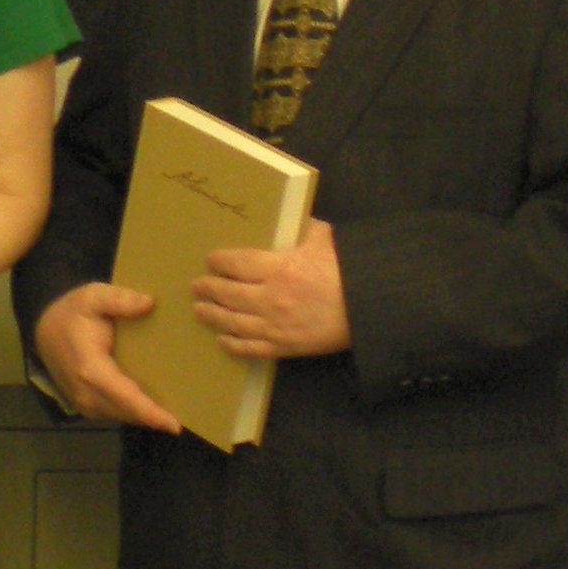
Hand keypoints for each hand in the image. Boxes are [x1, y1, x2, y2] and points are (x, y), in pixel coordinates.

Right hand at [33, 282, 181, 432]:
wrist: (44, 329)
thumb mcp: (93, 296)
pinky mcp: (87, 406)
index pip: (125, 397)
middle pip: (128, 412)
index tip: (174, 425)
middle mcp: (86, 393)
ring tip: (175, 412)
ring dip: (146, 416)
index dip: (150, 412)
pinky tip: (154, 407)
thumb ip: (120, 298)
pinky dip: (135, 412)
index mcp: (90, 369)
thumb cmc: (72, 312)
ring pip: (123, 415)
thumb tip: (149, 303)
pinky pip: (116, 412)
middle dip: (155, 418)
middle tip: (189, 417)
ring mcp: (84, 403)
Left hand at [193, 218, 349, 359]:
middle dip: (208, 288)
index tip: (210, 260)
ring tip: (200, 310)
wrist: (371, 308)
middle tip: (196, 286)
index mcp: (279, 268)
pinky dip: (234, 345)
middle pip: (228, 293)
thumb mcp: (325, 238)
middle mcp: (270, 298)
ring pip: (233, 322)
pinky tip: (222, 342)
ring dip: (213, 316)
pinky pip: (252, 348)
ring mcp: (275, 326)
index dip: (219, 262)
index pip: (236, 263)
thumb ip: (302, 228)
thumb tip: (291, 219)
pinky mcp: (285, 347)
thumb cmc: (349, 269)